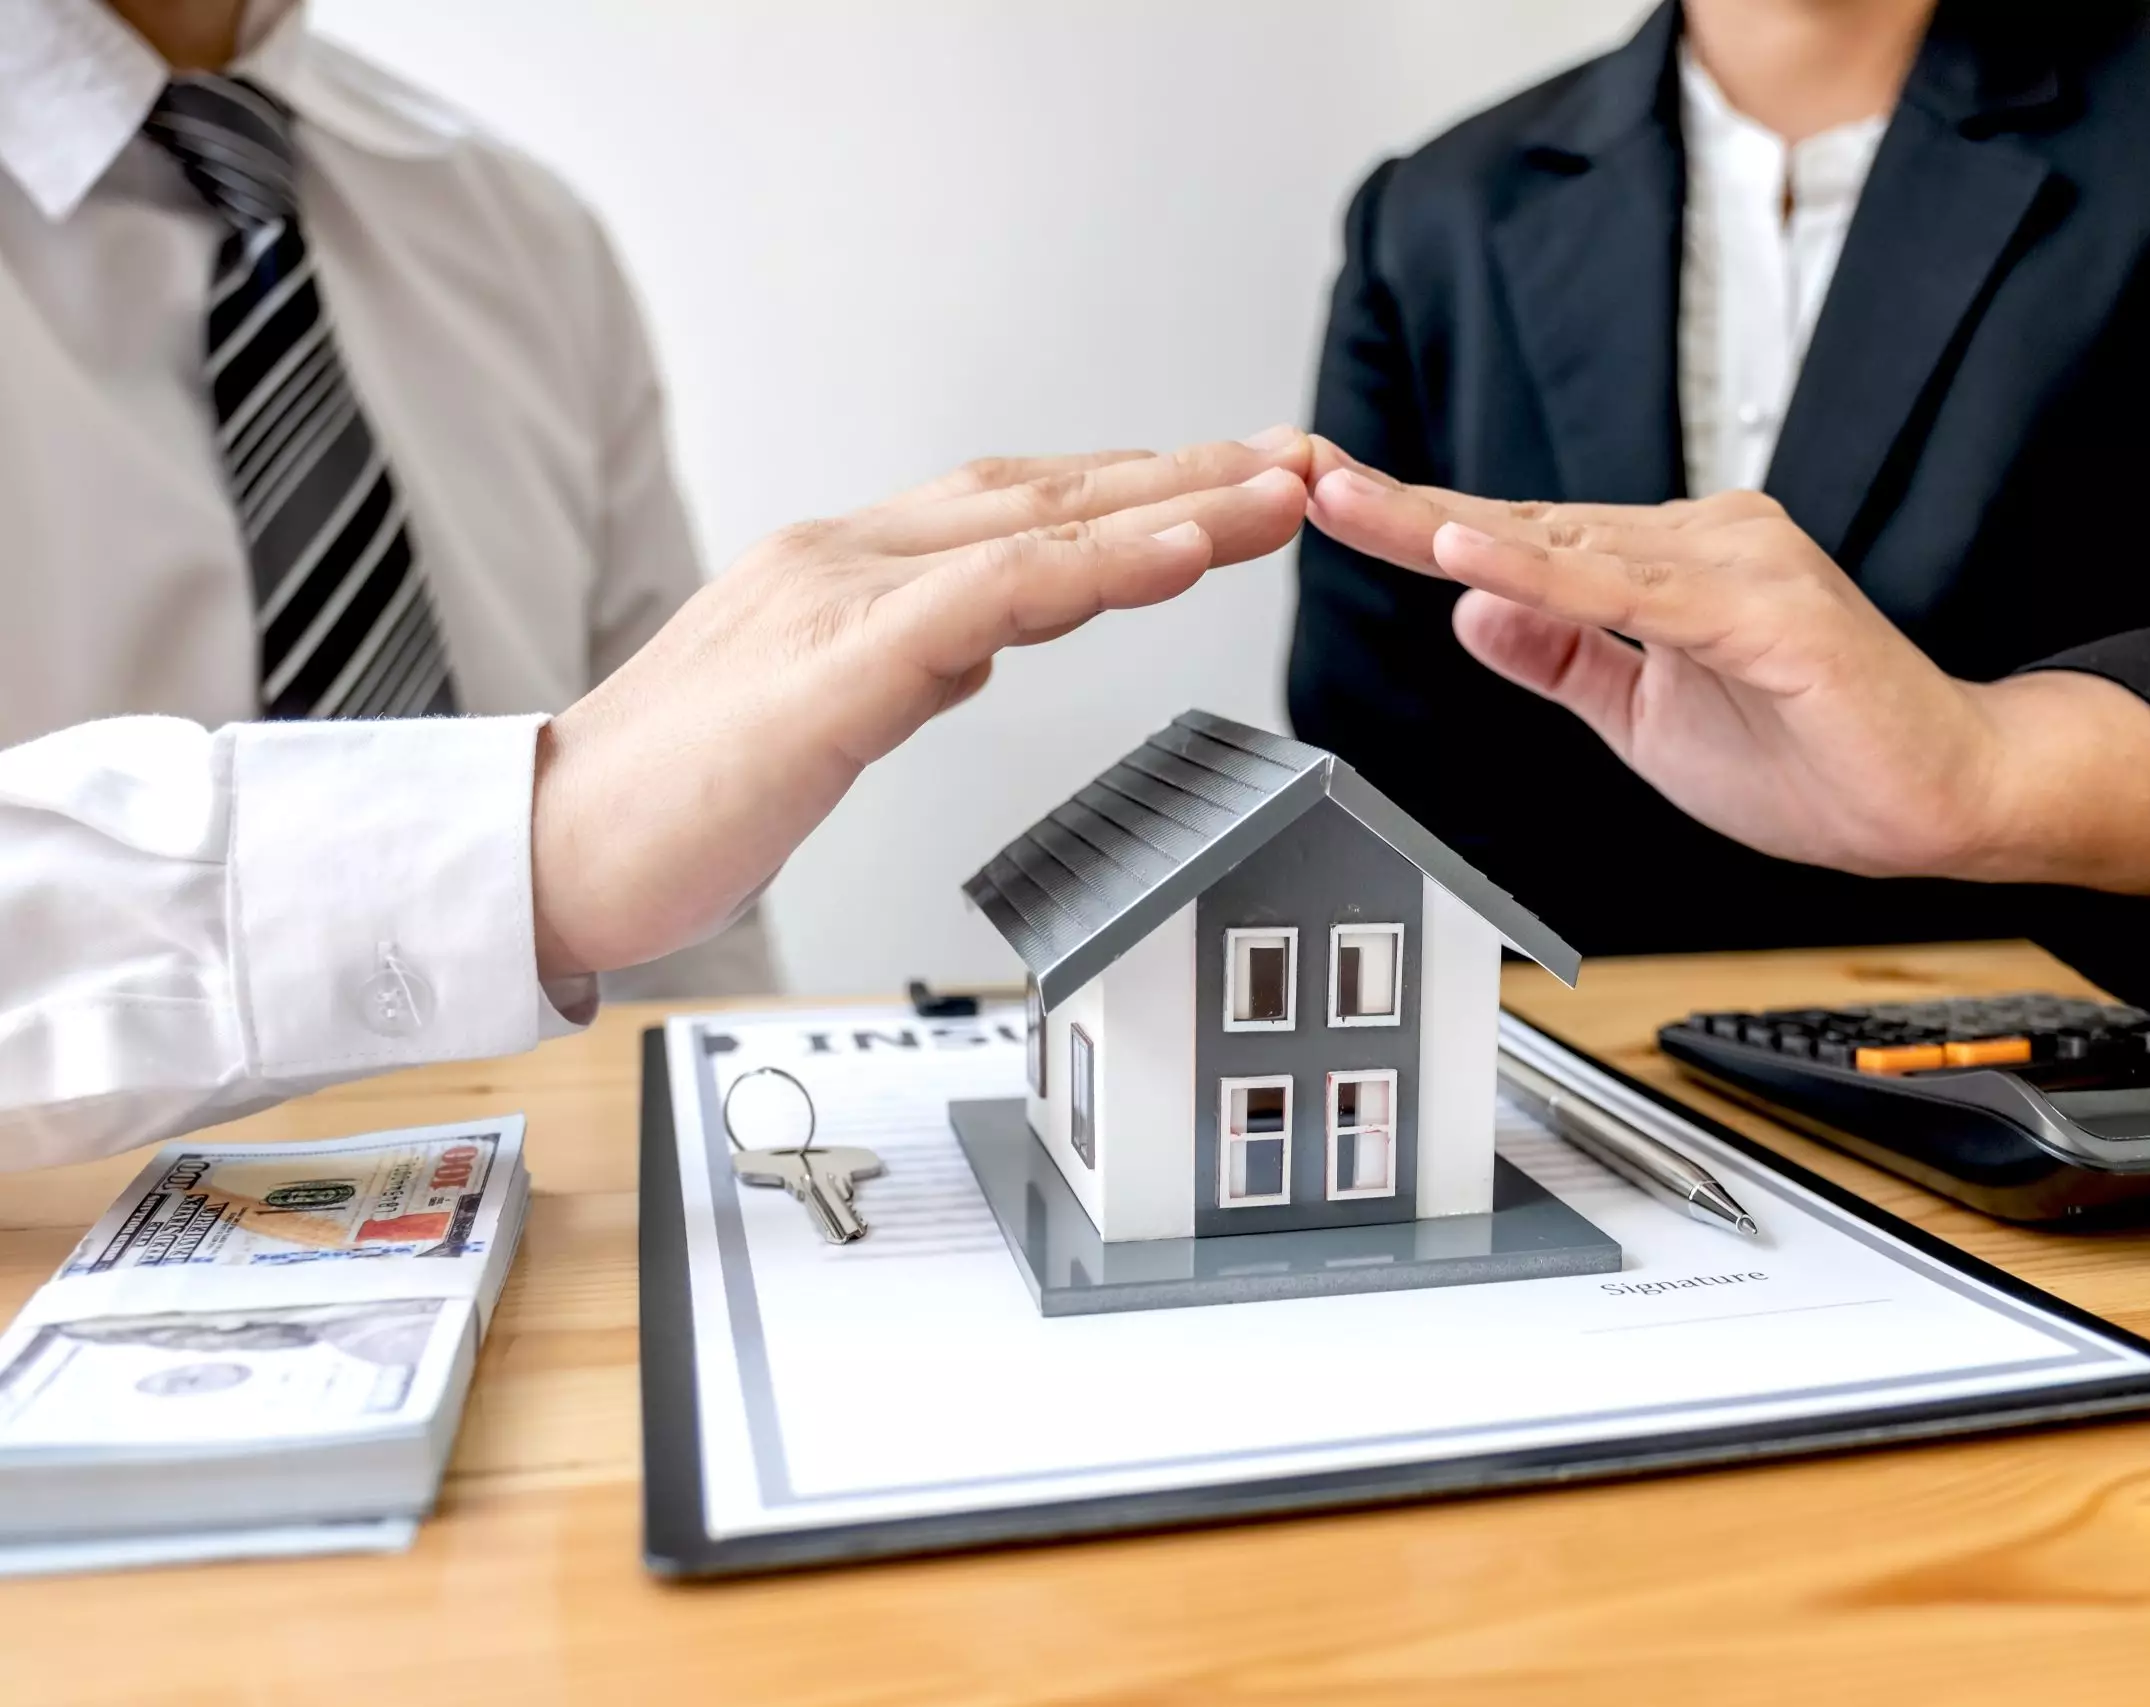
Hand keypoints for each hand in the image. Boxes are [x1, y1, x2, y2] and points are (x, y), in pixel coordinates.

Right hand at [531, 432, 1313, 980]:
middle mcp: (846, 557)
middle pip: (1049, 494)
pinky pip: (987, 601)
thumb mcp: (818, 715)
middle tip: (1303, 459)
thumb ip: (902, 663)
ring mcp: (837, 601)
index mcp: (845, 569)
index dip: (1136, 490)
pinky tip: (1180, 552)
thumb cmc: (670, 797)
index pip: (1019, 506)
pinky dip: (1093, 569)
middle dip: (1187, 474)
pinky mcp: (832, 673)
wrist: (540, 849)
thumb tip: (982, 641)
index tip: (1238, 485)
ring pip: (1036, 530)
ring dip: (1174, 505)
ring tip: (1281, 491)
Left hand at [1302, 441, 2149, 896]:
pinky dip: (1550, 574)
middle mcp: (1698, 539)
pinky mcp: (1768, 611)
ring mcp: (1736, 563)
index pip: (1518, 541)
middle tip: (1300, 476)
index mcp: (1664, 564)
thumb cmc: (1814, 758)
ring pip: (1567, 545)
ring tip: (1353, 503)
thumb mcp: (1645, 716)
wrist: (1937, 805)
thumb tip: (1472, 609)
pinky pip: (1637, 593)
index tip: (1325, 499)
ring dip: (1452, 526)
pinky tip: (1471, 556)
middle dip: (1405, 507)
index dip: (1416, 524)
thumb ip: (1565, 658)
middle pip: (1523, 524)